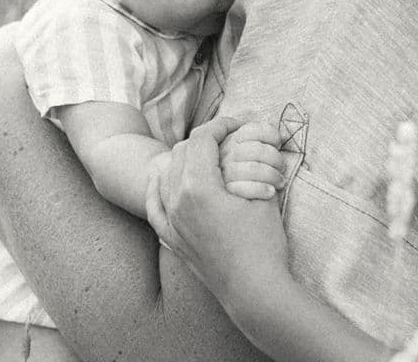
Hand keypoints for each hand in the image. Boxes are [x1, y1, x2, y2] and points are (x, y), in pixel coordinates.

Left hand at [147, 117, 289, 299]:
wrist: (254, 291)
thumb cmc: (263, 244)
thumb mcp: (262, 195)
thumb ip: (249, 163)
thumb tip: (249, 142)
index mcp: (198, 186)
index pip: (202, 139)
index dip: (220, 126)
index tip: (236, 125)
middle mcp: (176, 201)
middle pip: (182, 152)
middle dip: (204, 139)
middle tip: (226, 139)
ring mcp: (171, 221)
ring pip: (166, 174)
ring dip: (183, 159)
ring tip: (204, 157)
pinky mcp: (172, 239)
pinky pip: (154, 206)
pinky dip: (157, 188)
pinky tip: (161, 179)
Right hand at [220, 120, 284, 199]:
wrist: (246, 210)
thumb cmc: (255, 181)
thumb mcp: (254, 157)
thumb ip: (263, 144)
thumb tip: (283, 136)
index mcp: (229, 143)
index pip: (250, 130)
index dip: (270, 134)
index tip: (278, 143)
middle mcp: (223, 157)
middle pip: (254, 149)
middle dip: (274, 157)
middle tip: (282, 167)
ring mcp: (223, 177)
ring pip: (252, 168)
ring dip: (272, 175)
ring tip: (280, 182)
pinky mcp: (227, 196)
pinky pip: (245, 189)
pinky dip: (261, 189)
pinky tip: (271, 193)